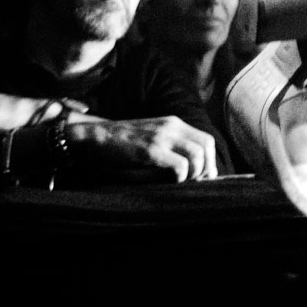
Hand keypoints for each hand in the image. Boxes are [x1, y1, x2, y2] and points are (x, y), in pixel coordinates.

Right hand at [66, 116, 218, 182]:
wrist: (96, 136)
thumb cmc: (123, 142)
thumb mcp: (151, 136)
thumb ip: (169, 145)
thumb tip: (190, 167)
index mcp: (174, 123)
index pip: (205, 139)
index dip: (210, 160)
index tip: (205, 176)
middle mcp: (172, 126)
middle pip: (206, 145)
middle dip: (206, 167)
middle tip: (198, 183)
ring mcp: (161, 136)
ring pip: (196, 155)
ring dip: (195, 172)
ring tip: (184, 183)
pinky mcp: (150, 150)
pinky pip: (179, 165)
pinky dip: (181, 177)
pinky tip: (172, 182)